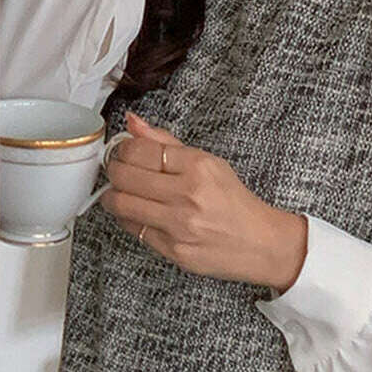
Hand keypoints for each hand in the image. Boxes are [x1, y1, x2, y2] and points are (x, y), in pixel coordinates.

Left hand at [100, 111, 306, 291]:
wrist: (259, 242)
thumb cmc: (233, 202)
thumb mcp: (209, 163)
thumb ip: (167, 142)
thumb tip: (132, 122)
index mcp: (198, 166)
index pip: (140, 149)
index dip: (123, 149)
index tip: (123, 151)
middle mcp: (188, 194)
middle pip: (125, 175)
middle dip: (113, 170)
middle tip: (116, 170)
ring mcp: (179, 225)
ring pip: (122, 204)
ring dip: (112, 196)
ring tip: (118, 192)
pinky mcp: (173, 250)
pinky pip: (134, 230)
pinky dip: (127, 218)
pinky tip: (136, 212)